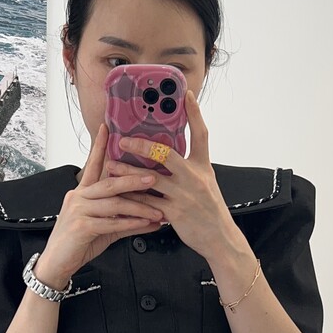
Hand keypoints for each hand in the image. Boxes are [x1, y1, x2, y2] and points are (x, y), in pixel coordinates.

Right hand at [33, 124, 165, 285]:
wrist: (57, 263)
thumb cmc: (79, 243)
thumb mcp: (105, 228)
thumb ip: (125, 220)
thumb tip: (152, 218)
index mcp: (82, 192)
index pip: (93, 165)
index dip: (100, 146)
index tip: (108, 128)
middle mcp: (78, 197)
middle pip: (109, 182)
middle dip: (133, 179)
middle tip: (154, 176)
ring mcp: (78, 211)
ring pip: (113, 203)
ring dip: (139, 207)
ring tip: (158, 209)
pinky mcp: (81, 227)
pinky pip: (111, 223)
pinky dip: (130, 224)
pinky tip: (145, 224)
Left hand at [109, 92, 236, 261]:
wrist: (220, 238)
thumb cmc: (210, 210)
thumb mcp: (206, 183)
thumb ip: (190, 168)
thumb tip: (169, 154)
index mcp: (203, 166)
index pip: (201, 134)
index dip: (194, 113)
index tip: (185, 95)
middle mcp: (194, 177)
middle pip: (166, 153)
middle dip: (142, 145)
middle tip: (123, 141)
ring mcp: (184, 195)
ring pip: (151, 178)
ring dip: (128, 172)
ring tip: (112, 166)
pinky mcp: (175, 213)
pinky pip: (148, 202)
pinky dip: (132, 197)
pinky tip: (119, 193)